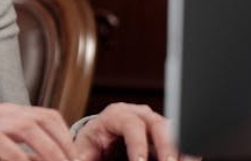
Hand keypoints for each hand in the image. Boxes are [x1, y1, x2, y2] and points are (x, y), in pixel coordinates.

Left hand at [73, 103, 192, 160]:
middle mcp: (141, 115)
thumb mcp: (85, 147)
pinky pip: (184, 141)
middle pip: (159, 125)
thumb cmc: (94, 143)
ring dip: (183, 151)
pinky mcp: (170, 136)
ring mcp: (157, 124)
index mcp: (117, 115)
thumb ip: (82, 156)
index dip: (137, 145)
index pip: (130, 125)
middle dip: (167, 147)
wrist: (105, 138)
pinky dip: (188, 153)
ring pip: (176, 132)